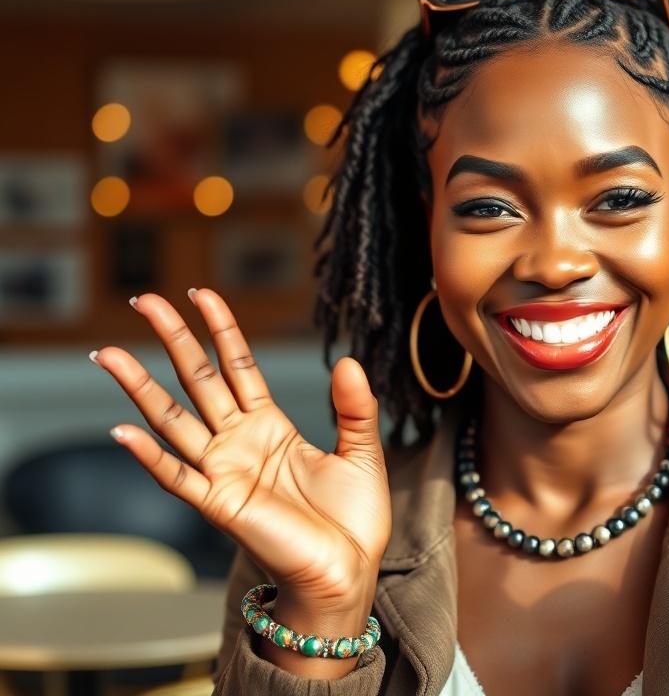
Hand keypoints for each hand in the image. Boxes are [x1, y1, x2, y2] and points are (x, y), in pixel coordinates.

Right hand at [91, 289, 391, 612]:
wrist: (350, 572)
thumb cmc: (353, 520)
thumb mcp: (361, 452)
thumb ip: (355, 408)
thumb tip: (349, 360)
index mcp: (270, 427)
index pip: (238, 367)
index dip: (221, 331)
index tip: (200, 294)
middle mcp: (240, 443)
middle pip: (197, 381)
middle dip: (172, 340)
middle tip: (145, 301)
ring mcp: (225, 473)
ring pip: (174, 420)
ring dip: (141, 388)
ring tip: (109, 353)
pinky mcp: (221, 506)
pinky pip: (177, 478)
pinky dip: (149, 456)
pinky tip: (123, 429)